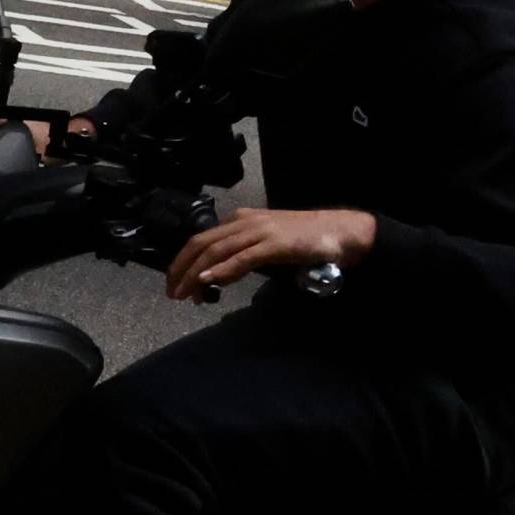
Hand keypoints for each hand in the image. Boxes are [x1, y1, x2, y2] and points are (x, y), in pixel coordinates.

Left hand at [165, 205, 375, 299]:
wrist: (342, 231)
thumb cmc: (307, 240)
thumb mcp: (267, 245)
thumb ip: (243, 255)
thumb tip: (218, 275)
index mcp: (242, 220)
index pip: (202, 239)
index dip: (183, 262)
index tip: (177, 284)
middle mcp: (246, 222)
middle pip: (201, 243)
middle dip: (181, 269)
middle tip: (172, 293)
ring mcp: (261, 232)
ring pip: (216, 251)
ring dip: (195, 274)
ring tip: (184, 293)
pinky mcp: (275, 244)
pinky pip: (242, 258)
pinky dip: (221, 269)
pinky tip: (208, 281)